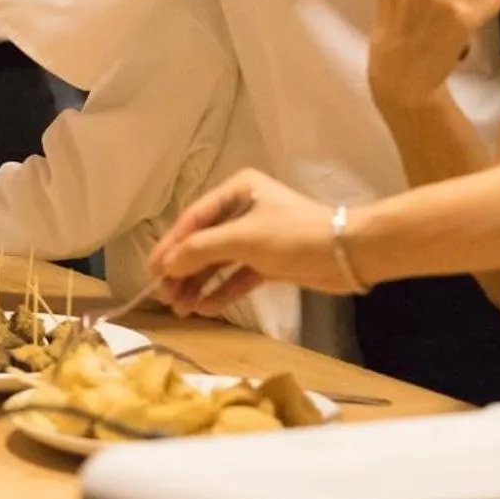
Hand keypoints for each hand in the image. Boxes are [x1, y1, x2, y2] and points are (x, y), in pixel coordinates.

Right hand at [146, 171, 349, 313]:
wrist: (347, 254)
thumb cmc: (293, 235)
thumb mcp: (243, 239)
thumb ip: (201, 250)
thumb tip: (166, 264)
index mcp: (236, 190)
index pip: (193, 219)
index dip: (171, 245)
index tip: (152, 270)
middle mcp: (243, 209)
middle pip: (203, 241)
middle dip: (183, 269)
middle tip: (164, 296)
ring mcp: (256, 237)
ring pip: (218, 261)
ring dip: (198, 284)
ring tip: (180, 309)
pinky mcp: (269, 261)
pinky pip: (237, 276)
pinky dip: (221, 291)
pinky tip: (204, 308)